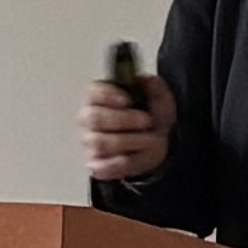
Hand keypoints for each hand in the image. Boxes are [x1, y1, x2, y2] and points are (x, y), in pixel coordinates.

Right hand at [82, 68, 178, 182]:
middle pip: (95, 118)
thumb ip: (153, 85)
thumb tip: (146, 80)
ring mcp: (90, 143)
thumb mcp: (158, 96)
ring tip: (149, 139)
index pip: (93, 93)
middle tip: (147, 120)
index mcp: (98, 98)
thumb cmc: (151, 116)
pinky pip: (102, 167)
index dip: (108, 96)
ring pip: (100, 143)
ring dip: (129, 141)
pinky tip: (133, 156)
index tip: (127, 100)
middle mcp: (89, 120)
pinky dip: (119, 163)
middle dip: (124, 119)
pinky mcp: (96, 165)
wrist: (158, 141)